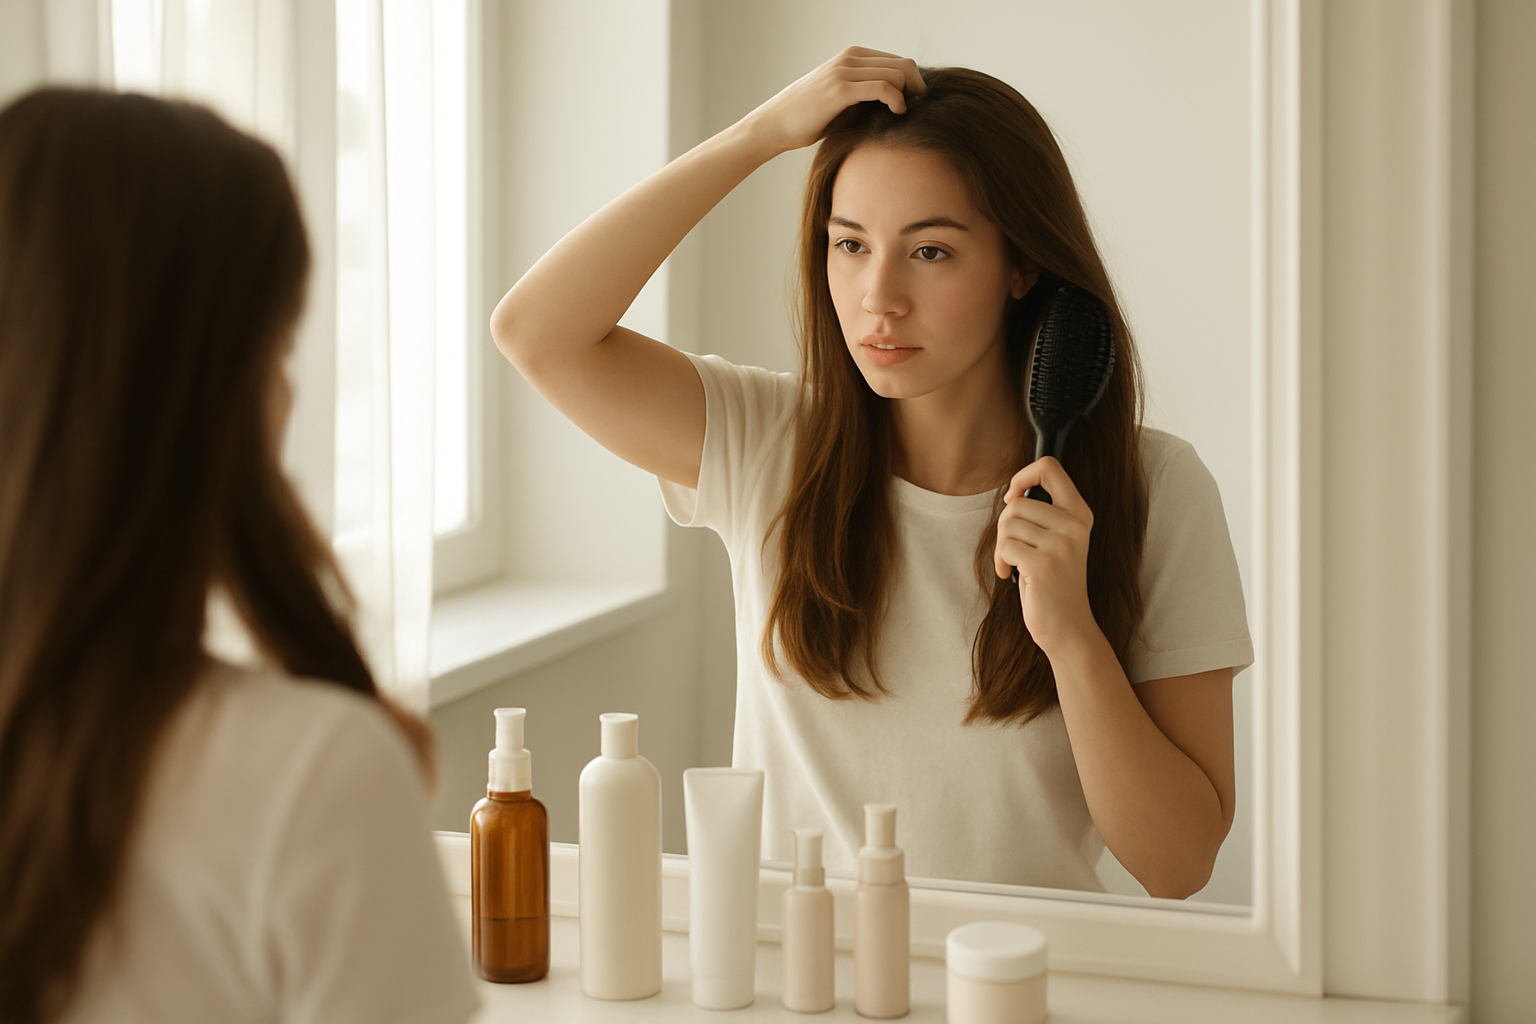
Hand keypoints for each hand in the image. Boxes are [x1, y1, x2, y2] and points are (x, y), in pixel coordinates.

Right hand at [741, 46, 925, 154]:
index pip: (897, 60)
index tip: (915, 103)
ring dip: (909, 94)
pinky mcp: (840, 89)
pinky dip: (897, 99)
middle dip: (917, 87)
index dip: (913, 81)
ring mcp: (844, 72)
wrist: (774, 125)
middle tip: (918, 109)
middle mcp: (849, 58)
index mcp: (851, 57)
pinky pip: (882, 87)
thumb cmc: (807, 119)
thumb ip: (865, 96)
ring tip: (905, 113)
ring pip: (896, 73)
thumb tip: (898, 105)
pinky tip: (897, 113)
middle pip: (903, 64)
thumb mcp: (840, 101)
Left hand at [993, 457, 1098, 655]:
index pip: (1049, 467)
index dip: (1022, 476)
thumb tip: (1013, 494)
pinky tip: (1011, 576)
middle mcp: (1075, 525)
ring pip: (1007, 524)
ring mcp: (1061, 545)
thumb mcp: (1059, 540)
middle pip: (1016, 503)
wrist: (1068, 626)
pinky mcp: (1044, 564)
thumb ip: (1045, 514)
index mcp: (1080, 513)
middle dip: (1004, 526)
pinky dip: (1000, 562)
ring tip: (1014, 564)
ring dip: (1001, 547)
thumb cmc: (1055, 582)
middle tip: (1012, 547)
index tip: (1013, 498)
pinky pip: (1005, 547)